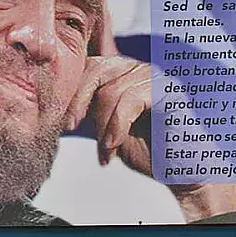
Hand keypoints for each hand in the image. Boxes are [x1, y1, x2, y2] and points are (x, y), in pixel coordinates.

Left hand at [66, 56, 235, 221]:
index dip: (72, 91)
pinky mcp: (167, 90)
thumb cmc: (147, 150)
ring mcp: (155, 76)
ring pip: (110, 91)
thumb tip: (53, 104)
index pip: (88, 65)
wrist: (182, 170)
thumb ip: (87, 110)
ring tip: (105, 150)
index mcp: (124, 72)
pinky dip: (116, 126)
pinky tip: (113, 146)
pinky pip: (130, 100)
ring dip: (101, 126)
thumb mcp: (106, 126)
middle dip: (79, 101)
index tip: (65, 122)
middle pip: (96, 69)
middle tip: (71, 127)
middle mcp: (139, 68)